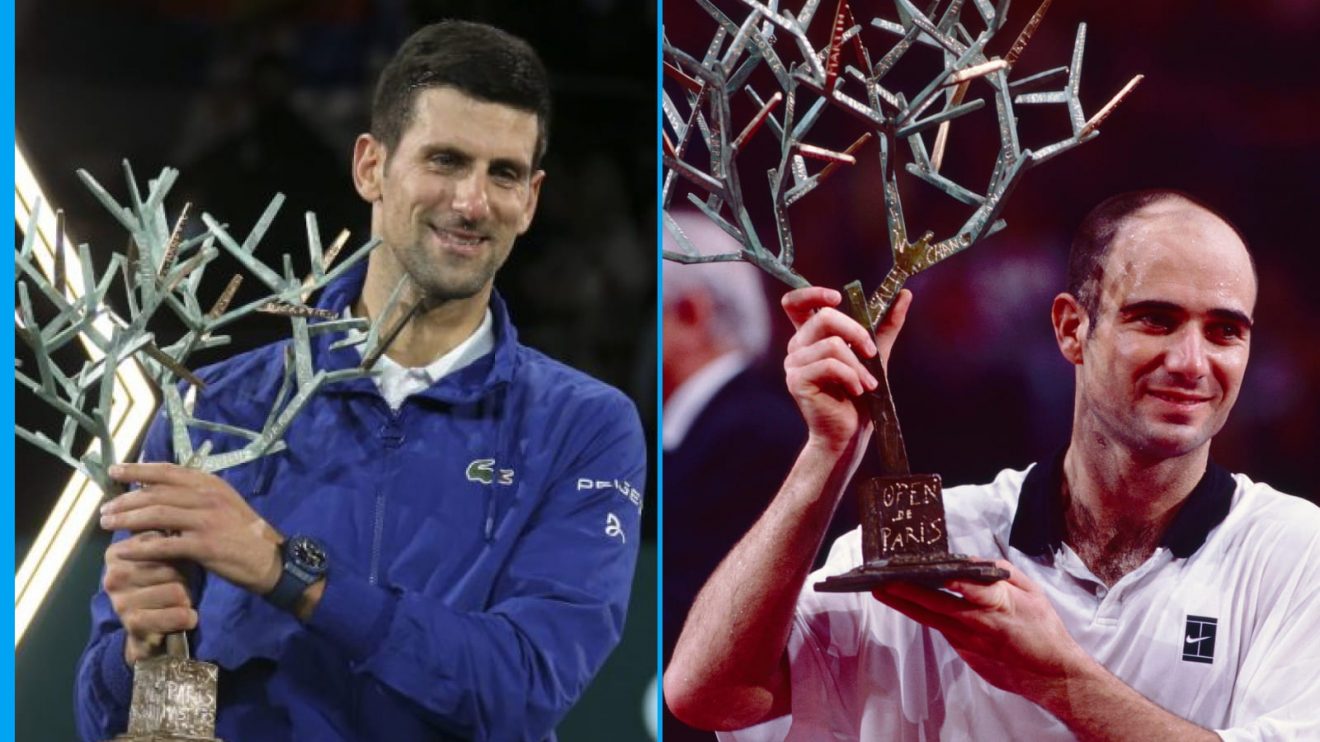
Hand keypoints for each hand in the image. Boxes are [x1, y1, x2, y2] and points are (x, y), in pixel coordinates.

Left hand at [101, 463, 282, 595]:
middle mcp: (207, 497)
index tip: (114, 471)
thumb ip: (195, 496)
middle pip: (157, 493)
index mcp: (211, 484)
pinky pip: (164, 545)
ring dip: (127, 519)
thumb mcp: (223, 503)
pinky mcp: (204, 546)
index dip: (138, 469)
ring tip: (106, 524)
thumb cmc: (243, 532)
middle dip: (126, 499)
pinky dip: (140, 548)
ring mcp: (206, 521)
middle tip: (104, 508)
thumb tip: (159, 491)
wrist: (269, 559)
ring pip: (157, 515)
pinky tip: (123, 551)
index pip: (168, 471)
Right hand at [102, 533, 195, 664]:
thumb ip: (167, 536)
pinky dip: (187, 617)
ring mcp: (120, 601)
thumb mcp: (165, 556)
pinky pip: (177, 615)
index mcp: (118, 552)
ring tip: (176, 602)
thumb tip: (179, 517)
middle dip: (182, 579)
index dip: (177, 556)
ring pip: (176, 591)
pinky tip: (183, 617)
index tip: (171, 565)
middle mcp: (114, 575)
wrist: (149, 628)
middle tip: (174, 588)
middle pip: (171, 568)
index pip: (162, 543)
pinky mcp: (132, 623)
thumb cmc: (163, 584)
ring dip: (185, 599)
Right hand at [781, 287, 911, 454]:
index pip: (795, 303)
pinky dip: (851, 377)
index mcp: (811, 336)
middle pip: (823, 317)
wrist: (851, 432)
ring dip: (858, 366)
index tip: (838, 298)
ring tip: (868, 384)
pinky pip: (829, 365)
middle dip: (857, 333)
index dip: (812, 293)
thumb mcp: (876, 354)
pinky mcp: (796, 380)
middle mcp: (798, 346)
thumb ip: (885, 325)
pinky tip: (857, 390)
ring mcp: (793, 364)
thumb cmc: (860, 396)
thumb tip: (904, 294)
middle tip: (873, 355)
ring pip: (831, 345)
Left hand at [871, 561, 1092, 704]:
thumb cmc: (1045, 630)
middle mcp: (980, 625)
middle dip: (906, 591)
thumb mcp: (1032, 593)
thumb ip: (1001, 573)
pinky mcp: (966, 655)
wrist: (1051, 676)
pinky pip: (943, 631)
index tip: (922, 567)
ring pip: (932, 620)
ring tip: (881, 591)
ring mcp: (970, 643)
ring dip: (905, 605)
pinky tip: (910, 605)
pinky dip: (927, 617)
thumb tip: (971, 562)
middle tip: (880, 580)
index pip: (969, 588)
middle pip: (937, 605)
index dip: (945, 578)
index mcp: (1000, 605)